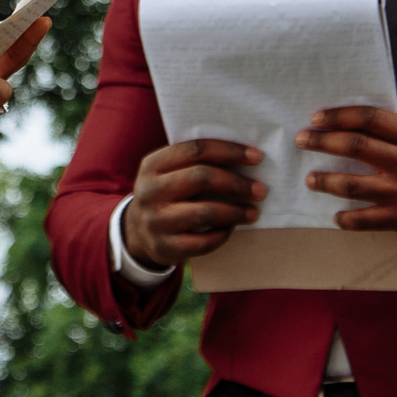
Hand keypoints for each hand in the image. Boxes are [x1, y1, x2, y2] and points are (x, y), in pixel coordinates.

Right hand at [122, 140, 266, 272]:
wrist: (137, 231)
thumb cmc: (167, 194)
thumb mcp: (167, 172)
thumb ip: (194, 162)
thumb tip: (245, 157)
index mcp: (153, 165)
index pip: (195, 150)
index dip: (229, 151)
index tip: (256, 157)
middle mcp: (150, 191)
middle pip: (201, 178)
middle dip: (236, 183)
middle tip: (260, 189)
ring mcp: (155, 221)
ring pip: (204, 212)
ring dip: (235, 212)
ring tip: (253, 212)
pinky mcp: (164, 247)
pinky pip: (202, 241)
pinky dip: (223, 234)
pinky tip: (232, 228)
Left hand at [296, 106, 396, 238]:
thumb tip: (357, 122)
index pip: (371, 118)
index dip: (340, 116)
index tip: (317, 118)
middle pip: (358, 147)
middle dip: (323, 142)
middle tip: (303, 140)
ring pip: (355, 184)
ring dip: (327, 181)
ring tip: (311, 179)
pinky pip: (368, 220)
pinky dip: (348, 219)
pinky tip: (336, 217)